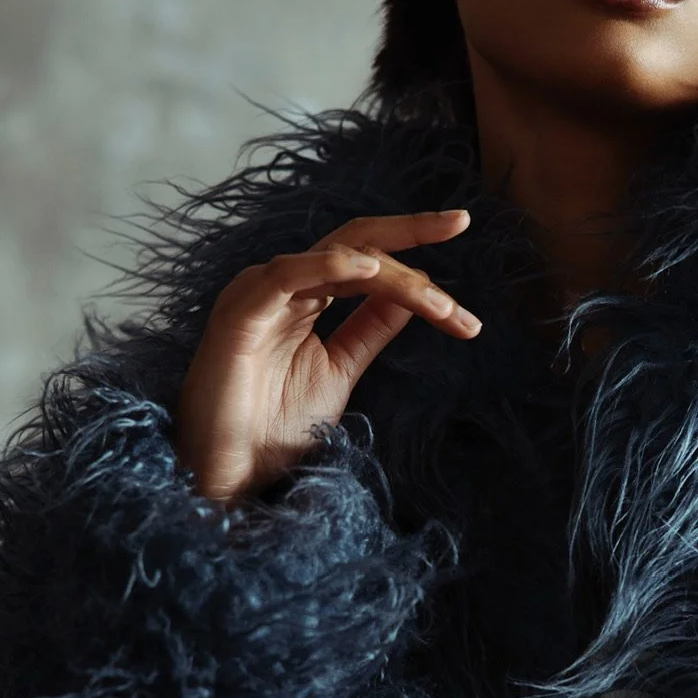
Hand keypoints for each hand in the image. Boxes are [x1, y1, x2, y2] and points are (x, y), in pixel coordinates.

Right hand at [174, 209, 480, 500]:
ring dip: (395, 276)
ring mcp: (260, 294)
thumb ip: (369, 329)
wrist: (228, 475)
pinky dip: (330, 265)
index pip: (370, 264)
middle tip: (462, 222)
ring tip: (440, 304)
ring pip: (337, 258)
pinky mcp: (240, 312)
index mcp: (306, 297)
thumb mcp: (338, 370)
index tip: (469, 316)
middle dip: (412, 231)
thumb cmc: (271, 428)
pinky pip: (288, 274)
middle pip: (357, 242)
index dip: (420, 276)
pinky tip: (373, 269)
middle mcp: (285, 285)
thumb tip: (412, 297)